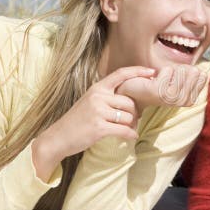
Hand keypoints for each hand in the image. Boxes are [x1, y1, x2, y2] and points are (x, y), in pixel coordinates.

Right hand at [33, 66, 154, 175]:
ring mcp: (98, 112)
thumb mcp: (90, 101)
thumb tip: (131, 100)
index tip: (152, 72)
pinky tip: (131, 136)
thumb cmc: (77, 121)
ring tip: (127, 129)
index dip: (138, 71)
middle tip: (132, 121)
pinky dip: (130, 135)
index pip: (121, 74)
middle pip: (130, 102)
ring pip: (128, 117)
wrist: (58, 137)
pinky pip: (124, 130)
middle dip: (134, 113)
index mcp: (97, 88)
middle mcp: (98, 97)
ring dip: (131, 125)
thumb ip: (107, 97)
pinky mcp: (99, 127)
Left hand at [117, 64, 206, 109]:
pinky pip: (168, 70)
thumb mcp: (178, 80)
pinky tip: (154, 80)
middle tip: (168, 78)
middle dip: (180, 69)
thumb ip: (192, 75)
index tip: (177, 78)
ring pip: (181, 70)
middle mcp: (183, 101)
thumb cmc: (157, 82)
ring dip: (170, 70)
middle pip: (193, 71)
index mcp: (190, 99)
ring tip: (161, 79)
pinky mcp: (160, 92)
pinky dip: (161, 70)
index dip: (188, 70)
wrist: (135, 90)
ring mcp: (172, 98)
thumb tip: (200, 71)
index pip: (201, 75)